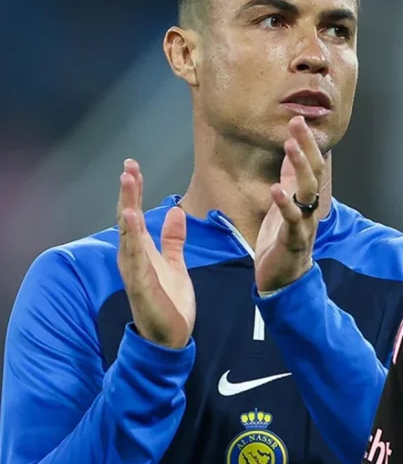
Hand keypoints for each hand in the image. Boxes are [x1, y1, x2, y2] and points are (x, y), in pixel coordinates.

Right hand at [116, 159, 195, 349]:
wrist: (171, 337)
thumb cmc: (170, 302)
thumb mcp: (175, 264)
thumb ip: (173, 240)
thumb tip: (175, 212)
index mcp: (142, 251)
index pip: (136, 215)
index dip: (134, 191)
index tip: (133, 167)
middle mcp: (133, 258)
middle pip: (128, 219)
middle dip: (128, 192)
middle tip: (128, 166)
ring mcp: (135, 271)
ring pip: (128, 233)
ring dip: (127, 207)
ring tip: (127, 182)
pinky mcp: (141, 284)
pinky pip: (135, 257)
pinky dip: (132, 237)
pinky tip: (130, 218)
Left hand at [254, 116, 325, 294]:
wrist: (283, 280)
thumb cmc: (283, 241)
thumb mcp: (285, 204)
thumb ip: (289, 179)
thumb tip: (292, 151)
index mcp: (306, 199)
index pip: (312, 165)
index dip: (306, 143)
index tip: (298, 119)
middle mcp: (309, 209)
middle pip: (313, 173)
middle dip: (306, 147)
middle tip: (297, 124)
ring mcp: (304, 224)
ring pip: (307, 192)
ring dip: (299, 168)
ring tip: (290, 146)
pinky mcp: (293, 241)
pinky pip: (291, 220)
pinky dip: (284, 204)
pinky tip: (276, 189)